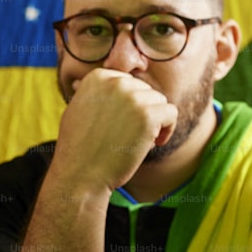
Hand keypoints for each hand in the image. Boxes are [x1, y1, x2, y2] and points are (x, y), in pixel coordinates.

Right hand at [51, 68, 177, 193]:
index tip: (122, 123)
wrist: (80, 175)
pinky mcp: (149, 115)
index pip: (129, 83)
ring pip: (160, 101)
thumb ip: (100, 92)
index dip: (129, 104)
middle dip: (142, 112)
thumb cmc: (79, 147)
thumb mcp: (80, 108)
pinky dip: (168, 129)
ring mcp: (133, 98)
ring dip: (155, 121)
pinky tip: (154, 143)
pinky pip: (171, 113)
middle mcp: (116, 83)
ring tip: (139, 140)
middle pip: (146, 90)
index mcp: (98, 77)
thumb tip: (120, 80)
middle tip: (129, 135)